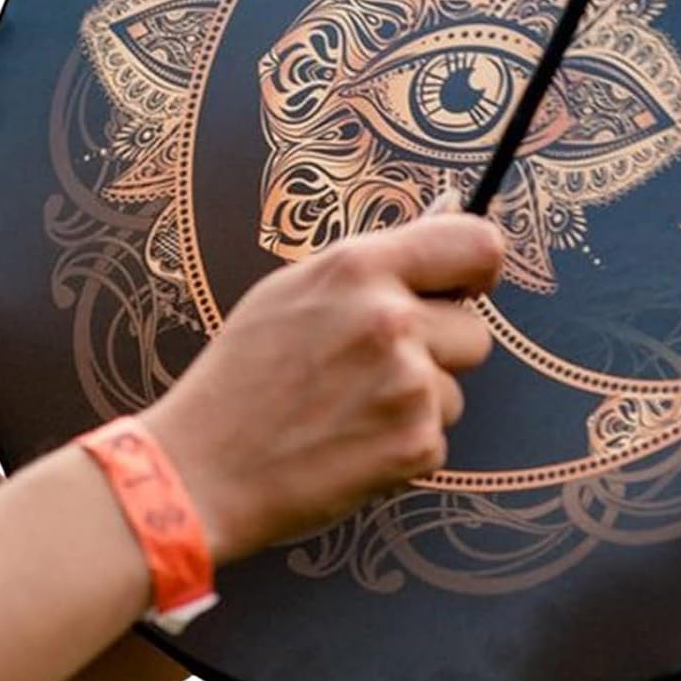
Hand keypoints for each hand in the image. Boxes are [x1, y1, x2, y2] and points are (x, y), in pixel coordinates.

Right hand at [141, 213, 504, 562]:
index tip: (465, 288)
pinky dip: (402, 446)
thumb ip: (376, 259)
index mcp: (359, 267)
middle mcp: (390, 320)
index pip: (477, 244)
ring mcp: (408, 386)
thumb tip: (450, 209)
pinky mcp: (416, 445)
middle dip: (438, 352)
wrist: (201, 470)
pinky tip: (347, 444)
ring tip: (346, 411)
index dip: (479, 268)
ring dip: (417, 403)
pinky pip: (436, 437)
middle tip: (370, 371)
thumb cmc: (243, 376)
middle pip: (474, 331)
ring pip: (455, 389)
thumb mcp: (294, 290)